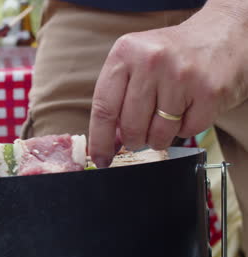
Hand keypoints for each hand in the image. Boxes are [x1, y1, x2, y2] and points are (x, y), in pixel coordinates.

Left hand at [88, 5, 247, 167]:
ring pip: (158, 134)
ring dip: (158, 137)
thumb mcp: (134, 64)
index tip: (100, 159)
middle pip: (131, 126)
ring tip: (164, 118)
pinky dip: (184, 128)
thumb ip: (117, 98)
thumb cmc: (170, 54)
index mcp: (125, 53)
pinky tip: (187, 108)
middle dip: (133, 140)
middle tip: (139, 135)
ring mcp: (182, 76)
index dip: (100, 140)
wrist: (219, 35)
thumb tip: (108, 143)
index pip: (103, 108)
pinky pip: (187, 132)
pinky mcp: (209, 91)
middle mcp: (152, 61)